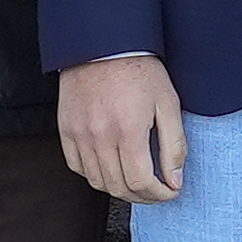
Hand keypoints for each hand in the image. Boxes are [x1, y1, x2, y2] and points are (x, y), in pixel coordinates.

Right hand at [59, 52, 187, 206]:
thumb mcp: (168, 104)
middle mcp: (100, 136)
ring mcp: (79, 134)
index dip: (160, 194)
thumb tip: (175, 180)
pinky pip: (77, 166)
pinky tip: (110, 167)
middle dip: (143, 197)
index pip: (141, 182)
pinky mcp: (66, 129)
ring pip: (98, 182)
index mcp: (128, 130)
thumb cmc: (139, 70)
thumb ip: (174, 145)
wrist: (103, 44)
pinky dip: (95, 174)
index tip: (170, 191)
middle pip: (119, 188)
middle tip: (156, 190)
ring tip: (135, 182)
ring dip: (119, 189)